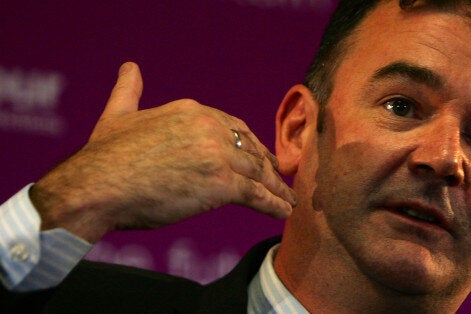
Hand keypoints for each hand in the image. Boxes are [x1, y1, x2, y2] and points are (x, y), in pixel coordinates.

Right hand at [30, 62, 295, 242]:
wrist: (97, 186)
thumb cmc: (103, 157)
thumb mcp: (118, 114)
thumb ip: (129, 91)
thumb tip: (130, 68)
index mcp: (191, 111)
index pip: (233, 126)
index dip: (249, 143)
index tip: (258, 155)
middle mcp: (210, 127)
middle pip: (249, 149)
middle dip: (266, 165)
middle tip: (278, 178)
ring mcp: (218, 155)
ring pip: (258, 173)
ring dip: (276, 188)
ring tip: (288, 199)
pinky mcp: (221, 184)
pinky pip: (256, 195)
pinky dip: (274, 204)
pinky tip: (284, 210)